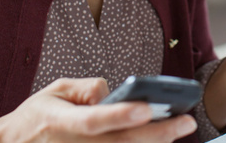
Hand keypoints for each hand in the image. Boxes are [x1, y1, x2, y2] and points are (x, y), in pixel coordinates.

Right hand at [0, 78, 196, 142]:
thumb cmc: (38, 116)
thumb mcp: (56, 90)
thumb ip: (87, 88)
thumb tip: (114, 94)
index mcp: (59, 122)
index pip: (94, 120)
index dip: (120, 115)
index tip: (148, 107)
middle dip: (157, 133)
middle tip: (186, 121)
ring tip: (180, 129)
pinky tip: (160, 142)